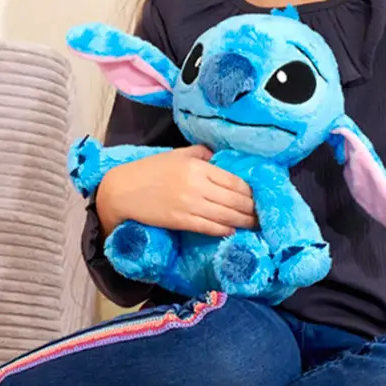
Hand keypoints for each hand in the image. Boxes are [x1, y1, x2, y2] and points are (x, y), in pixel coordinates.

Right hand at [96, 146, 255, 237]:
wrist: (122, 190)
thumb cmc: (149, 170)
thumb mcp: (176, 154)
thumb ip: (201, 153)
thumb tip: (220, 158)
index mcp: (198, 166)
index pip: (234, 180)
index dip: (251, 191)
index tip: (260, 196)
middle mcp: (197, 184)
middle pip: (234, 199)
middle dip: (252, 208)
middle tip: (263, 214)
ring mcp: (189, 204)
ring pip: (226, 215)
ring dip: (243, 221)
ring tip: (255, 225)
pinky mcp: (180, 220)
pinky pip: (209, 227)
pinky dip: (224, 230)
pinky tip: (233, 231)